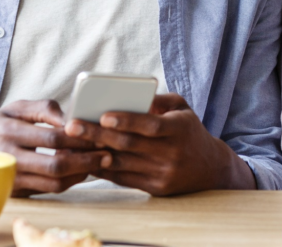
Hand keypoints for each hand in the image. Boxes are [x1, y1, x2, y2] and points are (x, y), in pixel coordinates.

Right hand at [0, 100, 111, 195]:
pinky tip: (82, 172)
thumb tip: (70, 118)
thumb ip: (44, 108)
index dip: (79, 138)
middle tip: (108, 154)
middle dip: (86, 160)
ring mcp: (11, 178)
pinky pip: (48, 191)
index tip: (100, 134)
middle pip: (55, 164)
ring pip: (54, 183)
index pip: (52, 138)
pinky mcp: (15, 192)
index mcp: (9, 131)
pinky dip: (69, 182)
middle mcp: (8, 157)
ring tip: (99, 163)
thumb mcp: (15, 108)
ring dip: (81, 174)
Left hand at [63, 93, 255, 194]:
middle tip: (72, 127)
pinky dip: (103, 170)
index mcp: (179, 129)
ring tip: (72, 144)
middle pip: (129, 145)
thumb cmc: (189, 130)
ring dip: (94, 154)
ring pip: (122, 164)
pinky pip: (124, 179)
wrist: (209, 169)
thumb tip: (131, 94)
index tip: (103, 115)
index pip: (150, 126)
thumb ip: (159, 99)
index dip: (127, 120)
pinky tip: (86, 159)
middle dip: (98, 135)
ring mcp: (163, 174)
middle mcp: (171, 153)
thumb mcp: (182, 108)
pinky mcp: (156, 189)